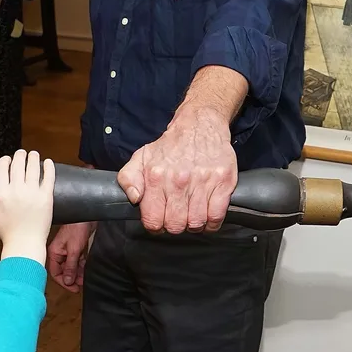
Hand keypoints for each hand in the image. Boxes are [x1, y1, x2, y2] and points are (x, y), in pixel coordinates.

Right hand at [0, 150, 55, 262]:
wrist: (25, 244)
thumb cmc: (6, 232)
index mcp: (1, 194)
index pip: (3, 168)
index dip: (5, 160)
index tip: (8, 159)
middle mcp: (17, 191)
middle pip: (18, 164)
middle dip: (19, 155)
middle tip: (21, 153)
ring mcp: (33, 193)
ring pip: (33, 167)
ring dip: (33, 157)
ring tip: (34, 154)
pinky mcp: (46, 197)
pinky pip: (48, 177)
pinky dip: (48, 167)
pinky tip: (48, 162)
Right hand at [47, 222, 95, 291]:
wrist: (87, 216)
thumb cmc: (77, 228)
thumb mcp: (74, 250)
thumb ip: (70, 266)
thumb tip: (67, 280)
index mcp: (54, 253)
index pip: (56, 273)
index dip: (64, 282)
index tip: (73, 289)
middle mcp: (60, 253)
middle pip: (63, 271)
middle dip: (72, 279)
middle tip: (80, 285)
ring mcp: (68, 251)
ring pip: (71, 267)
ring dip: (78, 273)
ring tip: (84, 280)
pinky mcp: (76, 248)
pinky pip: (77, 261)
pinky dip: (82, 266)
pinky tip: (86, 270)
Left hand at [117, 111, 236, 233]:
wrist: (200, 125)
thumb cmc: (170, 146)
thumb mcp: (141, 157)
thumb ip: (128, 179)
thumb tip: (134, 198)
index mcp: (156, 176)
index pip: (153, 220)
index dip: (156, 225)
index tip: (161, 220)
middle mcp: (179, 180)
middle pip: (176, 225)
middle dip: (175, 226)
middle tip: (178, 217)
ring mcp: (203, 181)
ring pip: (196, 223)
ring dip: (194, 224)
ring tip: (192, 214)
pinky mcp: (223, 181)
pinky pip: (217, 216)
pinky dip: (212, 223)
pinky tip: (207, 215)